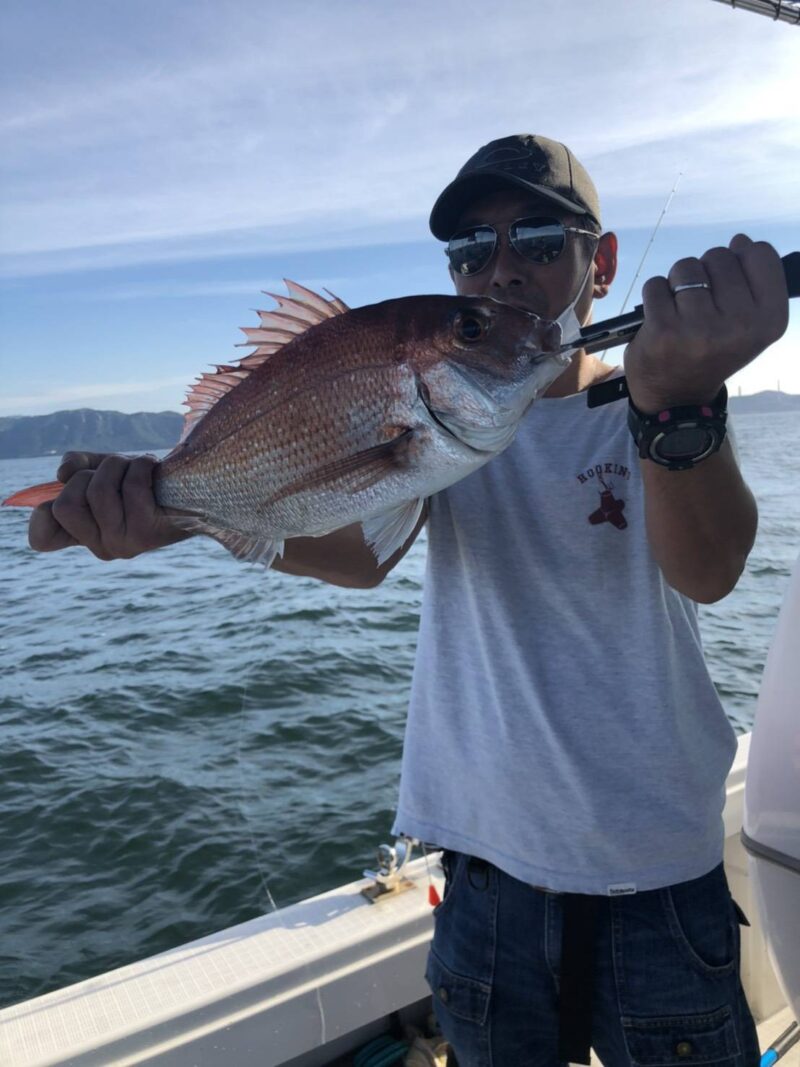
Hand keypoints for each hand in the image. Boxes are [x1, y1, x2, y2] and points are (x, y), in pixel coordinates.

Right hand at [28, 452, 191, 559]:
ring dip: (117, 465)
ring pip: (98, 492)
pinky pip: (132, 488)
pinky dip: (141, 466)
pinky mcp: (148, 535)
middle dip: (89, 473)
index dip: (43, 513)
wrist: (197, 491)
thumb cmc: (145, 480)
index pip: (42, 538)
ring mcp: (124, 545)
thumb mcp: (104, 468)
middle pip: (66, 505)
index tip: (67, 491)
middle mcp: (102, 547)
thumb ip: (77, 467)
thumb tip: (64, 475)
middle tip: (115, 470)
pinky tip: (152, 468)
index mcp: (85, 535)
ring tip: (135, 466)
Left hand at [623, 235, 788, 411]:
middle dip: (706, 272)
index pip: (761, 254)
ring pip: (686, 267)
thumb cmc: (714, 350)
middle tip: (701, 305)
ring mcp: (700, 329)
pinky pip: (656, 284)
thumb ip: (753, 280)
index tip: (730, 281)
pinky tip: (661, 319)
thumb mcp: (749, 323)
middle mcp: (739, 325)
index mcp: (769, 320)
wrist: (678, 397)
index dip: (741, 258)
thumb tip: (740, 241)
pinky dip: (655, 296)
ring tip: (681, 311)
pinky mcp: (663, 331)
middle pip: (719, 255)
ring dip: (678, 282)